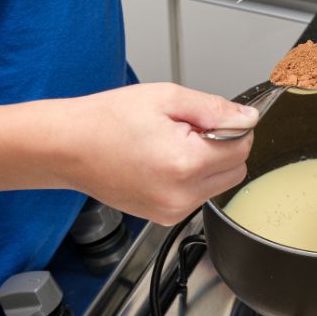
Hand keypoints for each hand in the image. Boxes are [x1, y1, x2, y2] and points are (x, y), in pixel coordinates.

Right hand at [60, 83, 257, 224]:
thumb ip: (214, 109)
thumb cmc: (107, 120)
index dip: (233, 127)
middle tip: (191, 129)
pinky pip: (198, 195)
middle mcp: (181, 195)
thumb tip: (248, 119)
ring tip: (173, 145)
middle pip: (236, 170)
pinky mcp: (164, 217)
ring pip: (219, 184)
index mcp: (185, 163)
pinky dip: (192, 178)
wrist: (68, 146)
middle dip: (224, 146)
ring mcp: (171, 210)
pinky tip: (164, 161)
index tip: (211, 117)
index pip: (242, 147)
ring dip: (209, 163)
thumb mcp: (167, 98)